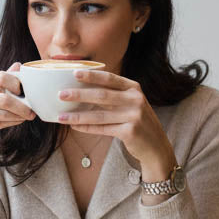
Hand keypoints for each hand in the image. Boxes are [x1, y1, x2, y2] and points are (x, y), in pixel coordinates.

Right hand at [0, 63, 34, 160]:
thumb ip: (3, 81)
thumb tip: (18, 65)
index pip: (0, 76)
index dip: (16, 83)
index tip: (24, 91)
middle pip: (4, 97)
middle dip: (22, 104)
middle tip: (32, 108)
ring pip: (4, 112)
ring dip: (20, 114)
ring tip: (28, 115)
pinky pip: (1, 123)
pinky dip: (14, 121)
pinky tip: (19, 120)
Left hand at [56, 69, 174, 174]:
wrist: (156, 146)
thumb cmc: (138, 121)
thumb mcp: (131, 103)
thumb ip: (114, 95)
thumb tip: (82, 91)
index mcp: (134, 88)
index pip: (109, 78)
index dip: (91, 75)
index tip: (74, 72)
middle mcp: (135, 99)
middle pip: (102, 95)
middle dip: (79, 94)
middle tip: (61, 95)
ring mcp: (134, 115)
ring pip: (99, 115)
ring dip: (78, 116)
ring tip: (61, 116)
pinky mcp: (130, 131)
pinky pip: (103, 129)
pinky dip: (87, 128)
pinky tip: (75, 126)